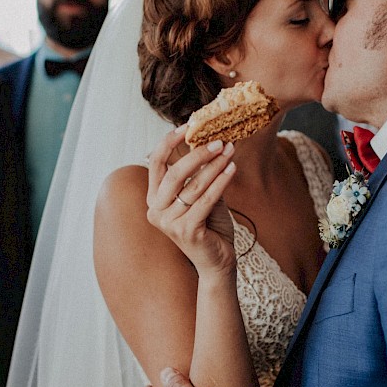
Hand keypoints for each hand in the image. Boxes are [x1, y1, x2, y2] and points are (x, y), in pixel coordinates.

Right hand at [146, 126, 236, 274]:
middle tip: (219, 141)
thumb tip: (207, 140)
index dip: (168, 141)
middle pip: (174, 173)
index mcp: (154, 199)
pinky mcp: (187, 231)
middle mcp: (156, 211)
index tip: (187, 126)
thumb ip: (198, 173)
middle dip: (198, 154)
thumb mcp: (201, 195)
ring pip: (193, 185)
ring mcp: (169, 223)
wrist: (217, 261)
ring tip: (230, 151)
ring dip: (215, 165)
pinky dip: (221, 182)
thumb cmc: (210, 226)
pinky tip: (233, 169)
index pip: (156, 163)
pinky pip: (206, 200)